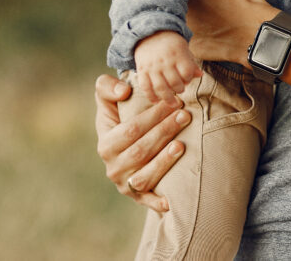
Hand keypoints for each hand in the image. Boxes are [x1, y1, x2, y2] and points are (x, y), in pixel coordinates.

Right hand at [94, 73, 190, 212]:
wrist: (123, 140)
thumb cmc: (118, 115)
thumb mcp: (106, 98)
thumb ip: (107, 87)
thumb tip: (124, 91)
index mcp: (106, 144)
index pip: (131, 130)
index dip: (152, 116)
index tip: (173, 102)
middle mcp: (113, 167)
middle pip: (141, 151)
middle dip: (164, 132)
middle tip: (185, 115)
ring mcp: (125, 183)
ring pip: (144, 176)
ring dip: (164, 161)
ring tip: (182, 145)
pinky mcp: (138, 196)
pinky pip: (147, 201)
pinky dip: (157, 202)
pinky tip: (170, 199)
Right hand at [133, 31, 202, 101]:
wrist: (149, 35)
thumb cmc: (170, 44)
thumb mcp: (183, 48)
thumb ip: (191, 63)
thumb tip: (200, 75)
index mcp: (177, 53)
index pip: (187, 72)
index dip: (189, 78)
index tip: (187, 79)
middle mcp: (164, 61)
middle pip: (174, 82)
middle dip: (180, 89)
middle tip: (180, 89)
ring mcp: (152, 67)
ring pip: (160, 88)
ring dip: (168, 98)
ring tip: (172, 102)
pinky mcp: (141, 71)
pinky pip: (145, 87)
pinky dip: (151, 97)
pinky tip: (156, 101)